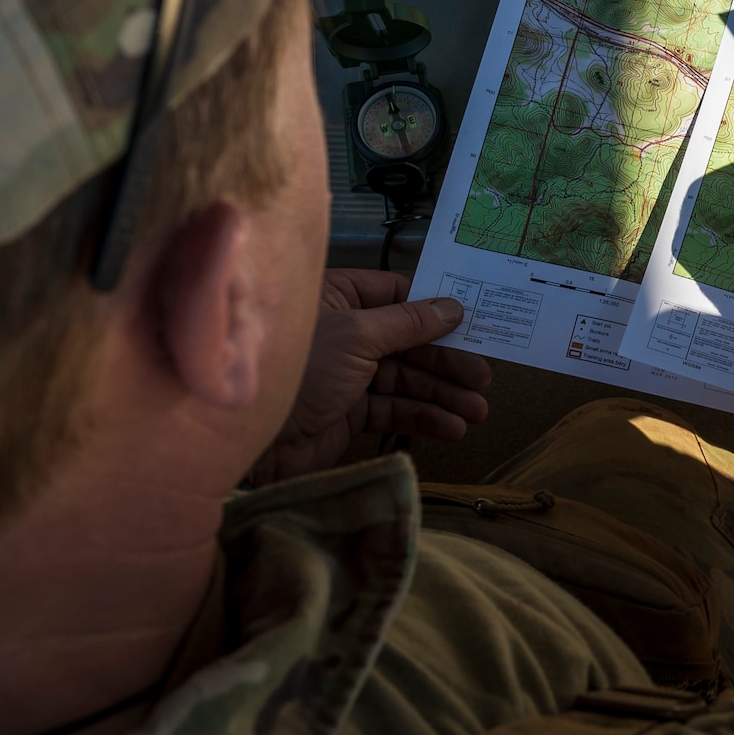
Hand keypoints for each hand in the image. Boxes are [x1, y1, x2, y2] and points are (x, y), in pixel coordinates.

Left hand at [250, 269, 492, 484]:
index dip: (436, 310)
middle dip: (447, 361)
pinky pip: (395, 409)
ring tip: (477, 411)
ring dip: (443, 394)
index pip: (399, 296)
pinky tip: (451, 427)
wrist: (250, 438)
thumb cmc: (299, 371)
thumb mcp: (357, 336)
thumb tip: (452, 307)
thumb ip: (409, 322)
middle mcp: (345, 332)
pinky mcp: (350, 412)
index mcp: (339, 298)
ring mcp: (348, 373)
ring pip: (407, 378)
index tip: (474, 323)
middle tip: (483, 377)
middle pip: (409, 341)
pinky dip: (423, 417)